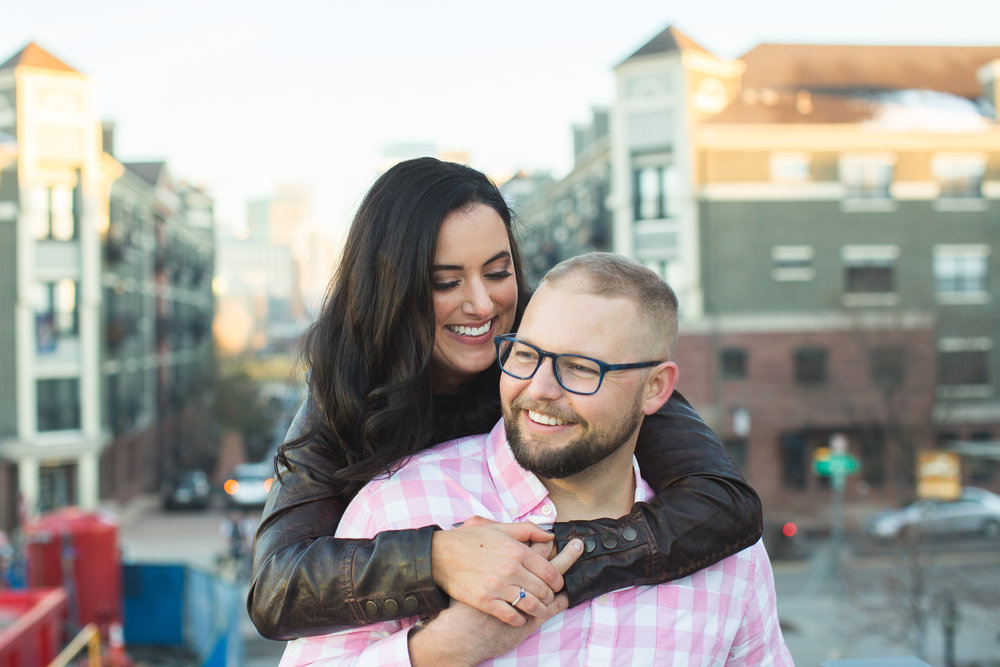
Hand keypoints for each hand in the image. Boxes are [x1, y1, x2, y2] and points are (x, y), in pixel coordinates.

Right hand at [431, 516, 567, 625]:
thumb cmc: (470, 540)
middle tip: (548, 599)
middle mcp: (510, 569)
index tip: (556, 585)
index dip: (557, 581)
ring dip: (538, 610)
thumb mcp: (500, 528)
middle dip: (549, 597)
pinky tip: (519, 617)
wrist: (440, 555)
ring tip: (538, 610)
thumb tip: (550, 535)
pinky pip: (511, 616)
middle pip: (543, 590)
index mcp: (517, 550)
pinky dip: (519, 619)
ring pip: (530, 605)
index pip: (550, 571)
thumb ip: (528, 530)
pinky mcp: (485, 601)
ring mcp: (498, 587)